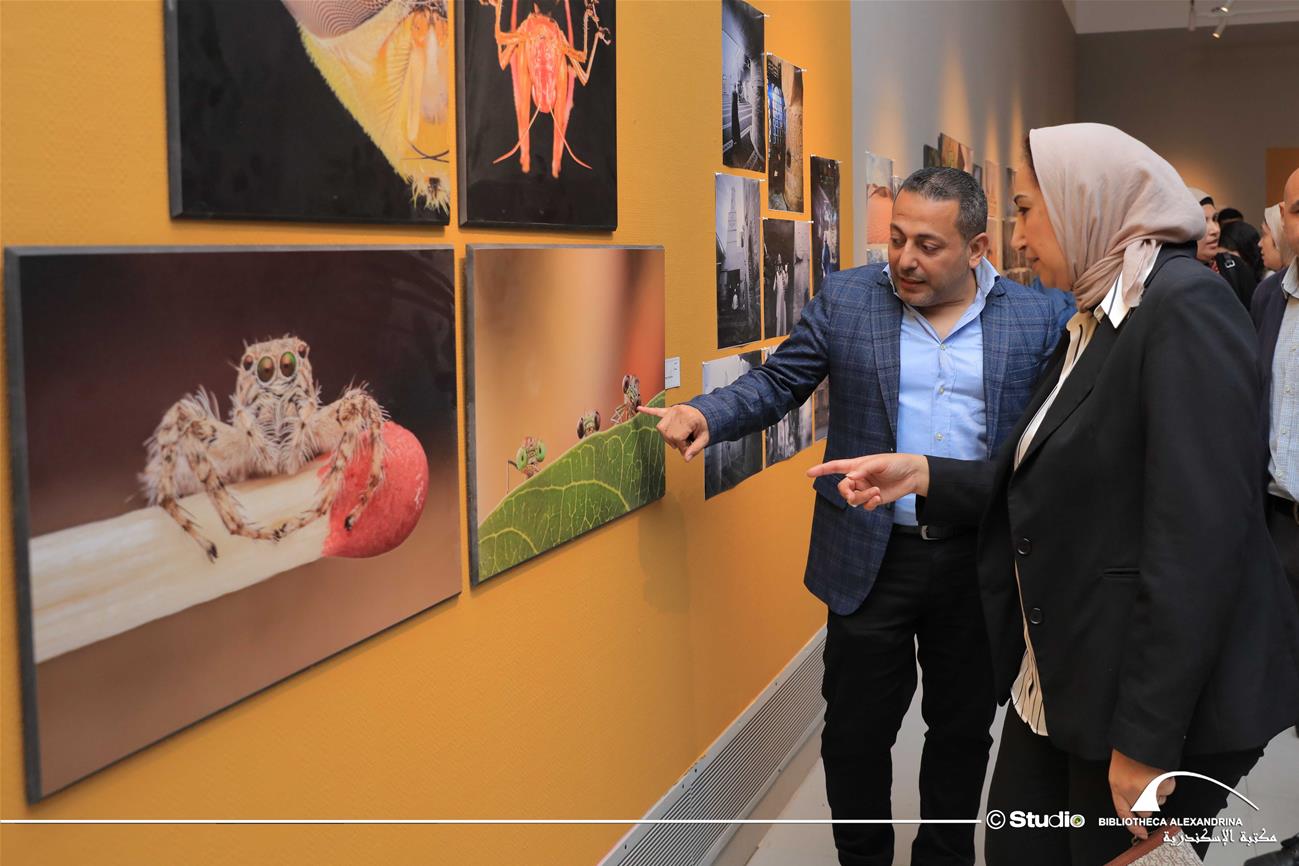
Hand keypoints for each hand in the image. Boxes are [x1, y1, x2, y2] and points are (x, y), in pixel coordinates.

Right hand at [637, 404, 709, 461]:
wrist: (706, 411)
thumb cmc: (704, 426)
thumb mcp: (704, 438)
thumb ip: (695, 449)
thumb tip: (686, 459)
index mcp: (689, 419)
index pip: (678, 437)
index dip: (683, 446)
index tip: (689, 448)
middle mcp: (679, 413)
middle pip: (668, 434)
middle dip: (675, 442)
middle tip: (685, 442)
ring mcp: (673, 410)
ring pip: (661, 428)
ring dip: (667, 436)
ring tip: (676, 437)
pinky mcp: (669, 410)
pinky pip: (656, 411)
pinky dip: (648, 410)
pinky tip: (639, 409)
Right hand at [806, 453, 928, 507]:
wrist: (913, 474)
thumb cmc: (897, 463)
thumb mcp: (879, 462)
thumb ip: (863, 469)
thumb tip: (849, 478)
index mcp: (857, 465)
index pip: (835, 467)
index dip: (821, 470)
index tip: (808, 473)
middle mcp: (859, 478)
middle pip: (842, 488)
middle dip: (846, 492)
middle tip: (852, 494)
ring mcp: (865, 489)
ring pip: (853, 499)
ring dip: (862, 498)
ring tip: (876, 493)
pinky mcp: (874, 499)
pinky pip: (864, 506)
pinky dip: (869, 504)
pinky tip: (878, 498)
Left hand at [1109, 749, 1173, 839]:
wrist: (1139, 735)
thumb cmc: (1129, 750)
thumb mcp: (1119, 771)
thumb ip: (1126, 790)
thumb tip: (1138, 809)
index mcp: (1117, 786)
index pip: (1123, 813)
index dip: (1133, 826)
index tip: (1142, 833)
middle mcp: (1130, 790)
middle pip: (1146, 811)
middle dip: (1149, 802)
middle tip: (1147, 784)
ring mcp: (1146, 788)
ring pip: (1159, 801)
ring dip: (1158, 791)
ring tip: (1151, 774)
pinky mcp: (1160, 784)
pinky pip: (1168, 790)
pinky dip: (1167, 782)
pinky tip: (1159, 771)